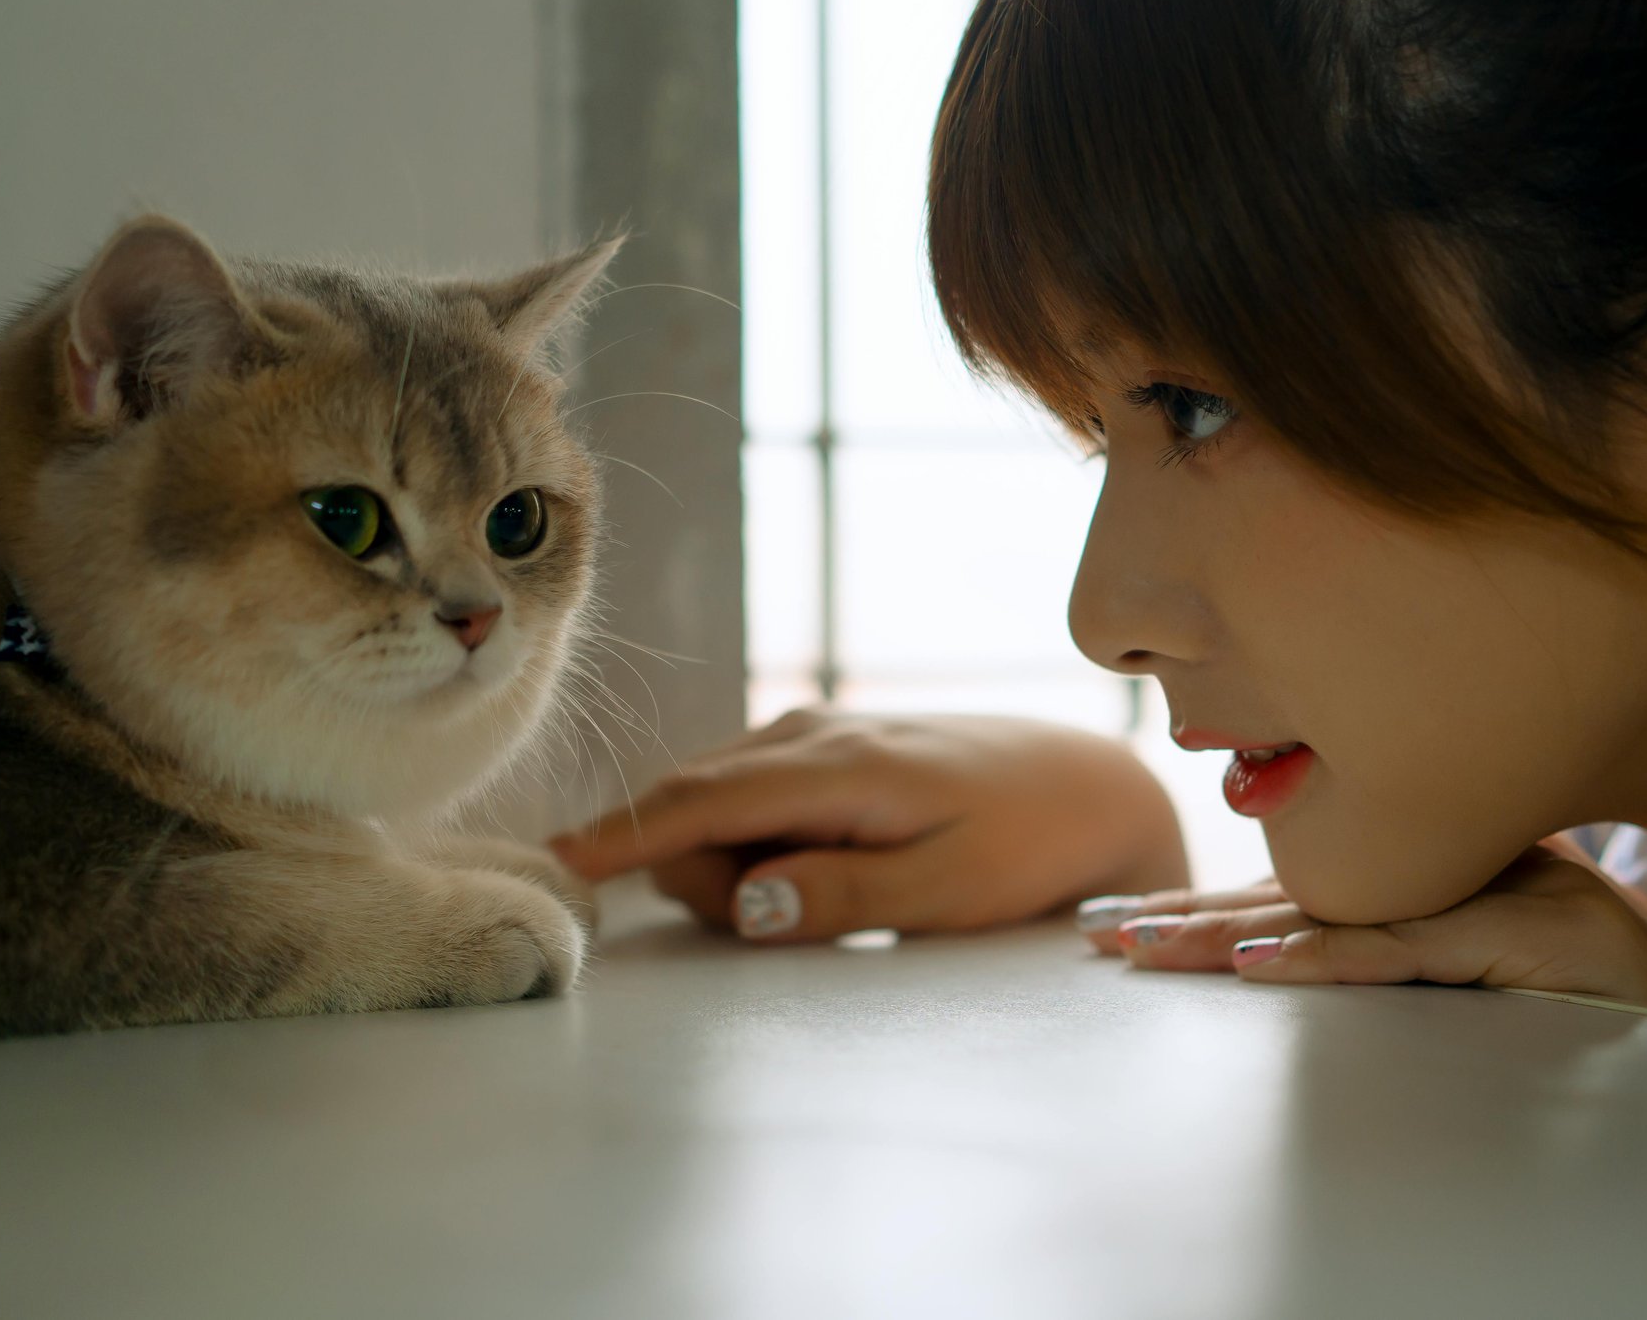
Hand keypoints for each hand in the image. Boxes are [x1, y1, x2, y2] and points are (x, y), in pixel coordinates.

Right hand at [550, 709, 1188, 942]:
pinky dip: (751, 835)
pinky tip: (815, 864)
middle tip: (789, 919)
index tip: (558, 864)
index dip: (627, 835)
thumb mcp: (948, 891)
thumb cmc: (1027, 848)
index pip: (706, 799)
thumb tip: (742, 900)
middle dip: (700, 870)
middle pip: (694, 802)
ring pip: (715, 796)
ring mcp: (816, 727)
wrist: (1089, 789)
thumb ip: (843, 897)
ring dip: (730, 856)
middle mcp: (814, 729)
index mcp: (842, 765)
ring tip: (826, 891)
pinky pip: (747, 791)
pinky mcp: (824, 742)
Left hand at [1078, 837, 1646, 1024]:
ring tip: (1142, 951)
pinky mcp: (1532, 940)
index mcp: (1447, 870)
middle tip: (1098, 934)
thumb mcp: (1503, 971)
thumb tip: (1295, 962)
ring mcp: (1502, 894)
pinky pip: (1410, 952)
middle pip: (1299, 892)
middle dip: (1191, 915)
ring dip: (1230, 936)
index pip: (1306, 888)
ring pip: (1337, 913)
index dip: (1214, 903)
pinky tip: (1256, 969)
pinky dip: (1329, 960)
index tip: (1128, 924)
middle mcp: (1465, 865)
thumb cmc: (1623, 1013)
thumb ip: (1415, 951)